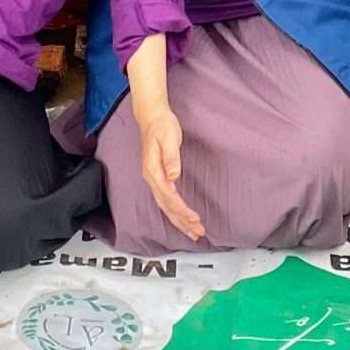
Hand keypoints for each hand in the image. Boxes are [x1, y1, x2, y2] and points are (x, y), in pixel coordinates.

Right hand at [134, 99, 204, 242]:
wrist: (152, 117)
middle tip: (198, 233)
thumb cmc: (161, 126)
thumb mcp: (168, 137)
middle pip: (166, 206)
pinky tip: (182, 217)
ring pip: (165, 206)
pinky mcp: (158, 178)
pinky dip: (175, 211)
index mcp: (153, 171)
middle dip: (182, 222)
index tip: (195, 218)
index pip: (168, 197)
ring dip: (179, 220)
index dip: (182, 210)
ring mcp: (153, 179)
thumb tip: (173, 175)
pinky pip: (166, 200)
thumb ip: (171, 157)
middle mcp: (151, 178)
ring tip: (193, 232)